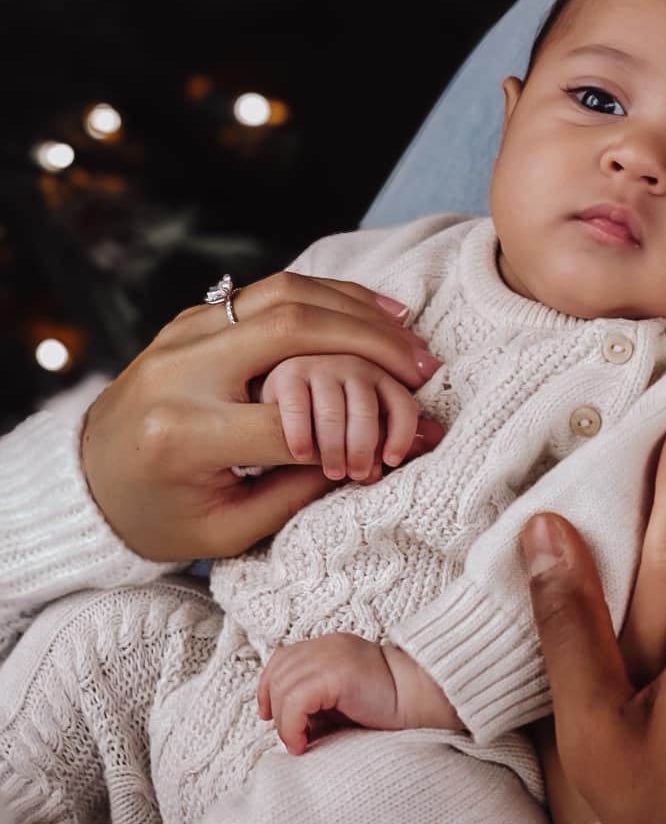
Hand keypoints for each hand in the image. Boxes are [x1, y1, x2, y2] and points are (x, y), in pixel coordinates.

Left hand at [81, 270, 444, 560]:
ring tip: (408, 333)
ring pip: (284, 293)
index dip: (348, 430)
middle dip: (369, 342)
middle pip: (291, 329)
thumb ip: (296, 495)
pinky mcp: (191, 318)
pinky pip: (269, 291)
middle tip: (422, 367)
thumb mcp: (226, 531)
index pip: (288, 419)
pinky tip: (373, 311)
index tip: (392, 444)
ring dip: (356, 308)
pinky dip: (327, 296)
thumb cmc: (160, 518)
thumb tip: (372, 457)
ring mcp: (181, 334)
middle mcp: (179, 371)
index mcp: (184, 434)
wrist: (85, 480)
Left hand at [257, 633, 461, 752]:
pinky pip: (296, 700)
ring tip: (300, 743)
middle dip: (274, 709)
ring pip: (283, 688)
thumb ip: (317, 702)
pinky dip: (291, 725)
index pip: (281, 660)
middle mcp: (326, 646)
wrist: (424, 697)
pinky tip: (303, 743)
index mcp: (328, 647)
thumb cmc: (389, 705)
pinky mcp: (336, 674)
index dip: (268, 688)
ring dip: (284, 723)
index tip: (272, 716)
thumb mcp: (344, 699)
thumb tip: (287, 724)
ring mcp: (330, 656)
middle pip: (277, 673)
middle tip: (291, 737)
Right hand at [260, 353, 431, 483]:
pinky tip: (302, 455)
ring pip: (333, 412)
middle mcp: (354, 364)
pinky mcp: (287, 374)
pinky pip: (298, 408)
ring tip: (334, 472)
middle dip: (363, 449)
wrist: (284, 396)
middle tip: (356, 475)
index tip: (391, 462)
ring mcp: (320, 366)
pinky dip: (302, 435)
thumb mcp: (367, 422)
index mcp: (381, 375)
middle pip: (366, 411)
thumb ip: (395, 431)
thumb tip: (436, 437)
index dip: (402, 435)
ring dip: (334, 448)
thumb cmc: (334, 414)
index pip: (402, 404)